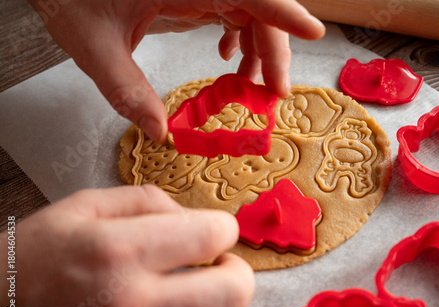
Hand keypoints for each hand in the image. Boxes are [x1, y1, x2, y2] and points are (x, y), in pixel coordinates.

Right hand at [0, 185, 253, 306]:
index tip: (213, 231)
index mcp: (118, 252)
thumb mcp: (83, 208)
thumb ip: (147, 201)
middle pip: (234, 290)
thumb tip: (194, 216)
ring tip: (202, 298)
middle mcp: (132, 306)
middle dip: (236, 271)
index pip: (212, 234)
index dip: (223, 228)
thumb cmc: (38, 258)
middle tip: (218, 266)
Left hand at [27, 0, 324, 142]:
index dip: (285, 13)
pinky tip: (229, 58)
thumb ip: (126, 89)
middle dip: (273, 49)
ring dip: (259, 49)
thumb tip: (160, 132)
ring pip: (251, 11)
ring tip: (250, 87)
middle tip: (273, 94)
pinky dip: (241, 38)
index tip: (315, 33)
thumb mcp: (93, 44)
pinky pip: (233, 10)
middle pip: (258, 6)